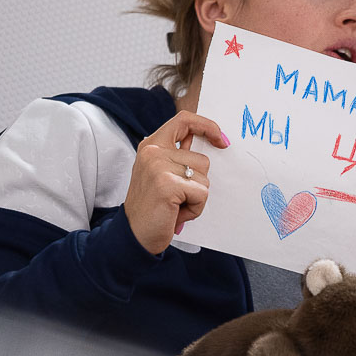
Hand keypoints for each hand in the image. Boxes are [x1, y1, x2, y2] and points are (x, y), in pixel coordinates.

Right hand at [125, 110, 227, 254]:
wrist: (134, 236)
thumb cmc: (152, 207)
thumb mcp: (161, 174)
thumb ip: (179, 156)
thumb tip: (209, 140)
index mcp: (151, 145)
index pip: (184, 120)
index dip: (207, 126)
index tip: (221, 140)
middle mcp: (153, 151)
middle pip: (203, 159)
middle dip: (199, 183)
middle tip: (178, 198)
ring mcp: (158, 166)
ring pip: (204, 177)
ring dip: (197, 197)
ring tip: (175, 205)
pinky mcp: (167, 184)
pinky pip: (202, 193)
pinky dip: (195, 208)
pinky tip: (176, 213)